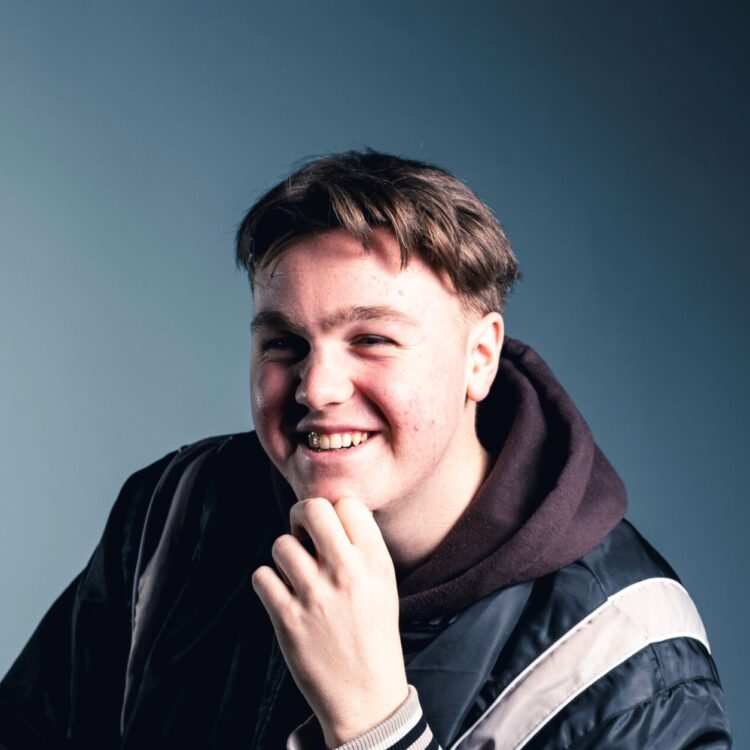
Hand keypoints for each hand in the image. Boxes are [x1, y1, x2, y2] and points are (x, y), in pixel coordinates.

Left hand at [252, 496, 407, 746]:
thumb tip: (327, 509)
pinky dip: (267, 583)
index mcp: (374, 561)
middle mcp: (347, 572)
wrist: (365, 694)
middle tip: (301, 533)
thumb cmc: (372, 631)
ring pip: (281, 544)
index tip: (329, 530)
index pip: (347, 503)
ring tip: (296, 575)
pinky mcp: (288, 619)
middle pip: (312, 509)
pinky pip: (262, 576)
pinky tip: (282, 595)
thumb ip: (361, 545)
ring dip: (284, 556)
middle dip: (300, 516)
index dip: (334, 511)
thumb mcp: (382, 582)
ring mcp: (316, 595)